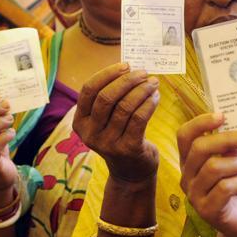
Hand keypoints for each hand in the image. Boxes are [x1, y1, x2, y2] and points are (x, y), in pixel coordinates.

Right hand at [73, 63, 159, 182]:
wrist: (130, 172)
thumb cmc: (120, 136)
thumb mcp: (106, 120)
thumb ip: (111, 97)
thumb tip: (129, 68)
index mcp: (80, 121)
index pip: (89, 90)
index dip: (107, 74)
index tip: (126, 65)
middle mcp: (90, 133)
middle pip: (106, 97)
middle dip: (127, 81)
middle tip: (143, 72)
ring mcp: (107, 143)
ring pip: (125, 107)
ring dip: (142, 90)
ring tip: (153, 83)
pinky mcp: (127, 149)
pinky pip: (139, 119)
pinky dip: (149, 104)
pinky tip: (155, 96)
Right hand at [178, 113, 236, 236]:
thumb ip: (230, 147)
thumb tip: (230, 124)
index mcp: (190, 161)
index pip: (184, 136)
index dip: (200, 123)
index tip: (222, 116)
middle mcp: (187, 177)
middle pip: (199, 148)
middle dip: (226, 139)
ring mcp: (194, 195)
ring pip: (213, 167)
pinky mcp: (207, 211)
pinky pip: (224, 188)